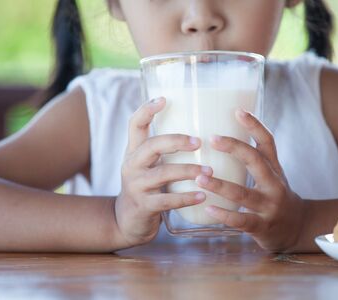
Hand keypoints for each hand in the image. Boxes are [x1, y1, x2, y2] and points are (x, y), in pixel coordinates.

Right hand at [114, 97, 212, 246]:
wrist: (128, 221)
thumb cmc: (147, 187)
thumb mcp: (149, 165)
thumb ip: (164, 150)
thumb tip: (201, 130)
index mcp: (134, 151)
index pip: (135, 124)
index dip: (147, 109)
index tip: (164, 98)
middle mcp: (132, 165)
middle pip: (151, 145)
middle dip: (176, 141)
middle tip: (199, 142)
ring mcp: (136, 185)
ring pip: (163, 173)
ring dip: (189, 170)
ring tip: (209, 171)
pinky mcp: (144, 206)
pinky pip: (167, 200)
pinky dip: (187, 197)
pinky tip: (203, 196)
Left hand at [196, 109, 305, 251]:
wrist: (296, 228)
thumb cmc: (274, 196)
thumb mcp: (270, 175)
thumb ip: (253, 160)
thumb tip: (220, 135)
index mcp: (274, 168)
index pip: (268, 141)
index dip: (254, 125)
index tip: (238, 111)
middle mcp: (274, 184)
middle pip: (256, 161)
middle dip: (234, 148)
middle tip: (211, 138)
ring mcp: (269, 205)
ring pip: (243, 193)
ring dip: (220, 185)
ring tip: (199, 178)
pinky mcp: (262, 226)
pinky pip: (241, 220)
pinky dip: (224, 214)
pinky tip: (208, 209)